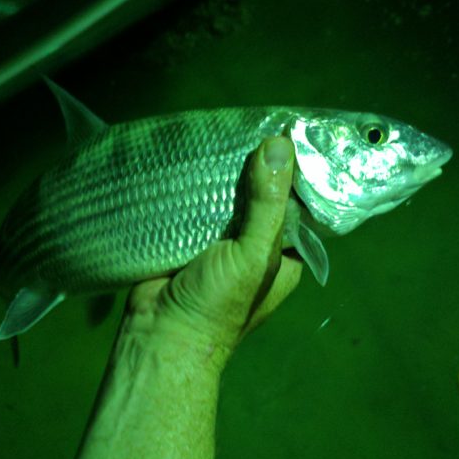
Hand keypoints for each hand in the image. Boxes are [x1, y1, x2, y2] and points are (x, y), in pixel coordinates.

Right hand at [122, 137, 302, 372]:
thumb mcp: (254, 256)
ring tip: (224, 128)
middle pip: (262, 196)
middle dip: (257, 165)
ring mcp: (220, 241)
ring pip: (228, 196)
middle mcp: (256, 246)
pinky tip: (193, 152)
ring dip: (224, 171)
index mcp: (284, 255)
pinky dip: (195, 182)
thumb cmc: (218, 305)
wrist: (158, 337)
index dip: (297, 172)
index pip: (299, 205)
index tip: (291, 131)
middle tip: (253, 120)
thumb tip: (281, 145)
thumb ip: (269, 204)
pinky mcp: (187, 237)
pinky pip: (196, 202)